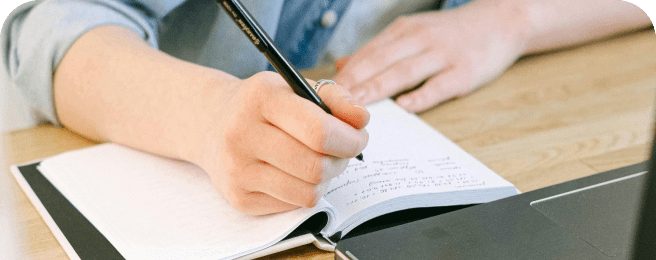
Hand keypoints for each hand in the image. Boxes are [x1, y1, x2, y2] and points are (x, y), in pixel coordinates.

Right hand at [192, 71, 368, 214]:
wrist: (211, 124)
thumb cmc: (264, 106)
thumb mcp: (296, 88)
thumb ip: (335, 98)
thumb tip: (361, 120)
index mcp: (261, 98)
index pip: (318, 131)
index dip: (349, 139)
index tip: (358, 138)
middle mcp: (242, 134)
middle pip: (316, 166)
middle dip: (341, 161)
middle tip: (342, 152)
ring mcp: (237, 169)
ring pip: (308, 192)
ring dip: (326, 179)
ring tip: (320, 162)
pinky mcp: (239, 198)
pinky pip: (294, 205)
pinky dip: (305, 191)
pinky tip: (296, 174)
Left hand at [333, 0, 528, 111]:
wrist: (502, 21)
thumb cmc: (451, 33)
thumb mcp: (412, 33)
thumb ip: (377, 51)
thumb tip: (341, 66)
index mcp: (403, 31)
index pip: (367, 53)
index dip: (344, 74)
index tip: (322, 92)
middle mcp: (420, 39)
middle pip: (380, 61)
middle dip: (353, 82)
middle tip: (331, 102)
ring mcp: (443, 55)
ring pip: (404, 72)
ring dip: (378, 89)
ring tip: (357, 106)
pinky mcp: (464, 72)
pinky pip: (439, 85)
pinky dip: (421, 96)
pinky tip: (404, 107)